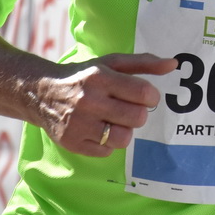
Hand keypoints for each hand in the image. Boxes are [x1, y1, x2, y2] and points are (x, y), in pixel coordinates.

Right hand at [28, 53, 176, 157]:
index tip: (146, 97)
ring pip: (123, 138)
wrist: (41, 93)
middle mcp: (89, 100)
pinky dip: (107, 143)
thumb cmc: (83, 76)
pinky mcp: (72, 143)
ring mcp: (79, 124)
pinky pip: (106, 151)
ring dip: (124, 130)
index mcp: (100, 77)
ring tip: (114, 121)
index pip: (143, 92)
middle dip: (138, 114)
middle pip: (137, 118)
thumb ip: (143, 63)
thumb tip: (172, 64)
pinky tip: (98, 130)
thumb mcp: (110, 62)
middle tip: (128, 109)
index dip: (151, 97)